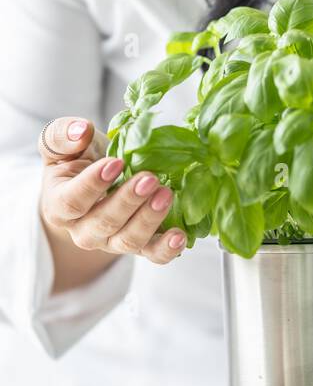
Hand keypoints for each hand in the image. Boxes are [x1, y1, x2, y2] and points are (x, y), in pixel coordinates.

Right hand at [38, 116, 186, 264]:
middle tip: (149, 178)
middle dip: (128, 201)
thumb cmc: (80, 162)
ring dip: (149, 219)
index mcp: (59, 206)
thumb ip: (63, 135)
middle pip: (104, 223)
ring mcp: (112, 242)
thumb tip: (80, 130)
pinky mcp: (139, 246)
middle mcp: (83, 231)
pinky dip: (167, 249)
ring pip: (128, 240)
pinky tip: (179, 236)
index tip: (115, 163)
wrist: (95, 186)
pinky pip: (152, 255)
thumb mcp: (65, 145)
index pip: (72, 202)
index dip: (92, 184)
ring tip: (166, 194)